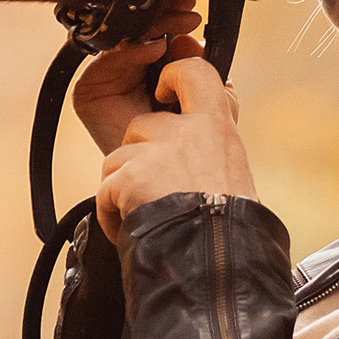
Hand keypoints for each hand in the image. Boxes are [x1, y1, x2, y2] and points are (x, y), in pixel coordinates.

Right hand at [72, 0, 204, 153]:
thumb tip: (190, 37)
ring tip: (180, 28)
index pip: (157, 30)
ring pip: (123, 38)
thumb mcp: (208, 97)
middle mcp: (125, 69)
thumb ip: (201, 67)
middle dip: (164, 16)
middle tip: (188, 13)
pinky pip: (107, 61)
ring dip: (153, 28)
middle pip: (138, 29)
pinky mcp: (89, 91)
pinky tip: (157, 50)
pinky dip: (133, 51)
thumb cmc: (188, 141)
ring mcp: (106, 78)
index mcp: (151, 66)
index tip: (194, 9)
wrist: (165, 179)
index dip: (173, 16)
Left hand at [95, 56, 255, 241]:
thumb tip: (211, 101)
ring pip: (119, 157)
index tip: (166, 88)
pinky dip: (112, 213)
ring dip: (125, 186)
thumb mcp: (233, 169)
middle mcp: (187, 132)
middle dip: (141, 155)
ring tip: (148, 214)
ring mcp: (155, 153)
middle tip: (158, 187)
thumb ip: (213, 136)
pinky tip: (132, 228)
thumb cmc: (230, 227)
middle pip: (143, 124)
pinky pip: (105, 190)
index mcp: (217, 127)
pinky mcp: (129, 178)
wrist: (219, 266)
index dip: (175, 73)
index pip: (195, 72)